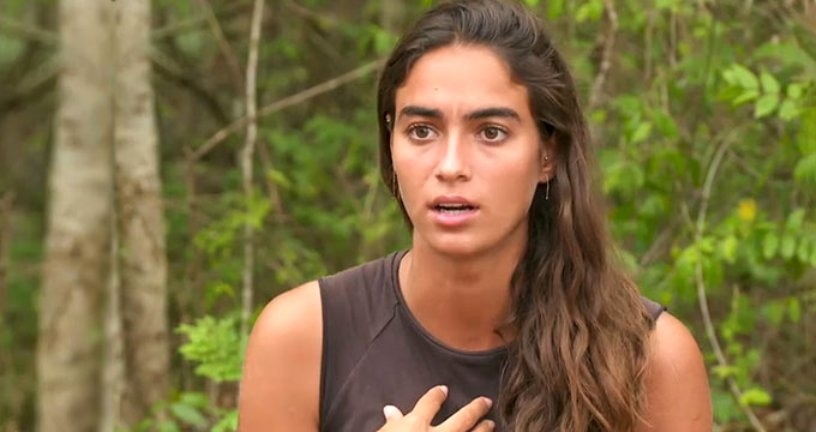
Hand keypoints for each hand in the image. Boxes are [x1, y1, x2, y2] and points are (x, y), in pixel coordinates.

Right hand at [376, 385, 494, 431]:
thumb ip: (391, 424)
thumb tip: (390, 410)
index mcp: (416, 425)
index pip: (429, 403)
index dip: (437, 395)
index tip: (444, 390)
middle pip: (462, 418)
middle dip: (475, 409)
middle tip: (486, 402)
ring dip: (484, 430)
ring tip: (491, 424)